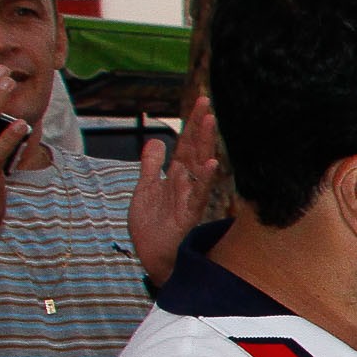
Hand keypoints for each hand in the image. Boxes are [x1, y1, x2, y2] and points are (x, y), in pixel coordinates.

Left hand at [130, 96, 222, 284]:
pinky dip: (204, 178)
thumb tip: (156, 140)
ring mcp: (189, 197)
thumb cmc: (152, 225)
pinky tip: (210, 163)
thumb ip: (151, 165)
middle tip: (207, 102)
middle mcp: (187, 183)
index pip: (186, 144)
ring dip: (205, 144)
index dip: (192, 123)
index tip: (201, 102)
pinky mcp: (188, 214)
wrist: (151, 254)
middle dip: (200, 126)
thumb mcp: (145, 188)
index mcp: (177, 176)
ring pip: (199, 166)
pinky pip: (199, 194)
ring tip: (210, 122)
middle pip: (194, 149)